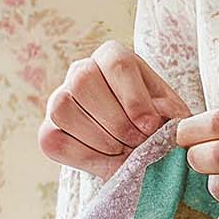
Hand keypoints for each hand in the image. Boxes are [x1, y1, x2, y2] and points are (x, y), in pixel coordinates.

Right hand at [38, 41, 194, 180]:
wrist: (137, 147)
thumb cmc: (155, 122)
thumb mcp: (170, 114)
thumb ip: (169, 113)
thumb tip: (157, 118)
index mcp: (112, 57)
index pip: (116, 63)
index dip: (133, 97)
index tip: (150, 126)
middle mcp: (80, 71)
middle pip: (83, 82)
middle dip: (115, 121)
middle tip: (137, 142)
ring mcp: (58, 99)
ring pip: (63, 109)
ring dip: (98, 138)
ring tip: (123, 151)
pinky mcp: (48, 130)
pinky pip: (53, 139)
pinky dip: (83, 156)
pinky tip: (106, 161)